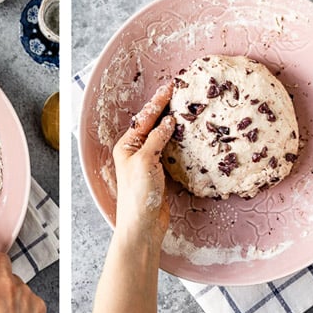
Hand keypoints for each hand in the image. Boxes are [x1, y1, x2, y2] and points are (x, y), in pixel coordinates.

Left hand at [112, 82, 175, 244]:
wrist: (143, 225)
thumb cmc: (138, 194)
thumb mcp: (146, 161)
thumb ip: (157, 139)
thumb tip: (168, 121)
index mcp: (127, 145)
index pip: (145, 118)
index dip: (158, 102)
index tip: (170, 87)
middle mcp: (135, 151)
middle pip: (152, 124)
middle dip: (164, 108)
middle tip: (178, 91)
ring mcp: (148, 162)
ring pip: (162, 136)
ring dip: (172, 123)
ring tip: (183, 107)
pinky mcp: (159, 172)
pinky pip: (169, 150)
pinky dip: (177, 140)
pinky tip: (185, 134)